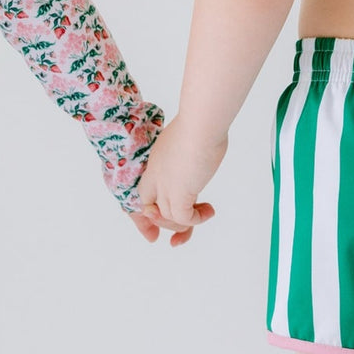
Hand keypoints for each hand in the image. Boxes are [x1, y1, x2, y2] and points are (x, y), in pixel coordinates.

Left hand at [135, 115, 224, 246]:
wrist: (201, 123)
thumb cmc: (201, 123)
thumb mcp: (189, 141)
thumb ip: (188, 154)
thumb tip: (203, 152)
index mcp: (156, 161)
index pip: (145, 192)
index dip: (151, 209)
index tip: (165, 216)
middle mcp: (156, 176)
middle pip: (150, 209)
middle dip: (164, 223)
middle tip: (182, 230)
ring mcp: (166, 186)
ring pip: (168, 218)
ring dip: (187, 222)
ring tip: (206, 211)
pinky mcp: (180, 194)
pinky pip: (184, 219)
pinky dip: (197, 220)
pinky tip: (209, 210)